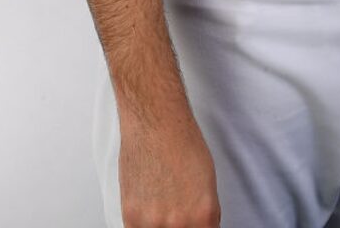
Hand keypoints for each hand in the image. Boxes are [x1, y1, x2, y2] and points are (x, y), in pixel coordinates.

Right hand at [119, 113, 220, 227]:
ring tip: (161, 205)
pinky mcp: (131, 217)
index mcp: (204, 217)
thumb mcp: (208, 185)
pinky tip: (148, 209)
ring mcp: (153, 222)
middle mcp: (180, 224)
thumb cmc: (183, 144)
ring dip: (159, 224)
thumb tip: (199, 227)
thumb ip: (203, 216)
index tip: (192, 224)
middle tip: (175, 211)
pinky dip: (143, 223)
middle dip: (180, 225)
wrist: (157, 122)